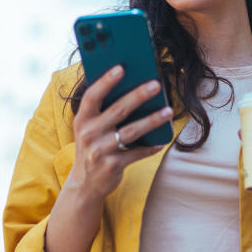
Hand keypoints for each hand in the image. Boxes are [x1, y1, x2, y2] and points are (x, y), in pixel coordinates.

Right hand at [67, 65, 171, 203]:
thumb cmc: (93, 146)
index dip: (106, 81)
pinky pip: (137, 153)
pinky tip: (163, 140)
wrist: (85, 183)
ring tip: (168, 111)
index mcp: (82, 119)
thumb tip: (132, 86)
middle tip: (156, 84)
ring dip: (152, 120)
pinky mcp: (112, 166)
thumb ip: (103, 110)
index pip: (92, 96)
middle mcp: (89, 134)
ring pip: (131, 132)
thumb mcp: (90, 128)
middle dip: (138, 96)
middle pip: (117, 110)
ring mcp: (100, 151)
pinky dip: (151, 147)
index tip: (121, 68)